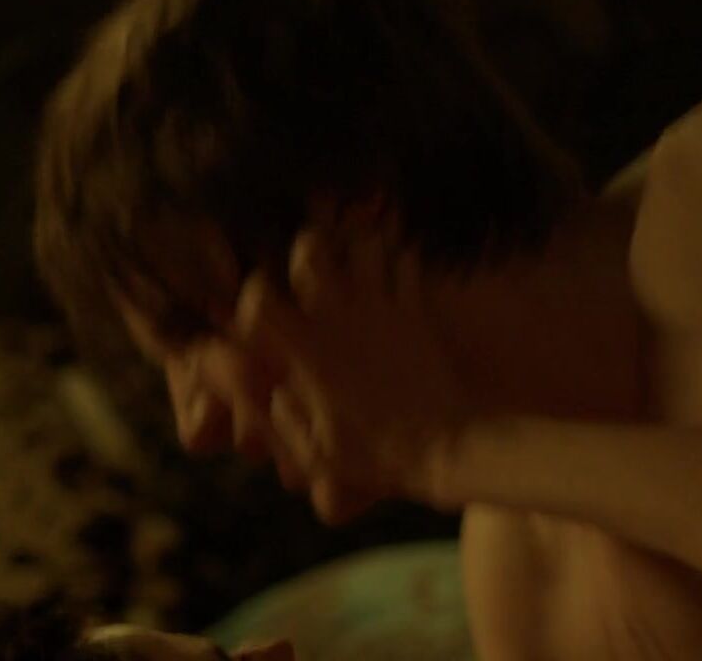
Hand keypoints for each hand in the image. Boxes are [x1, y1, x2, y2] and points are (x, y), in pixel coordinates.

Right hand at [231, 225, 466, 521]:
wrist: (447, 449)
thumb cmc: (377, 457)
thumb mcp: (315, 451)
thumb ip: (280, 416)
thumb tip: (265, 388)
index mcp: (305, 353)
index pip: (259, 298)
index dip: (254, 295)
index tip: (260, 307)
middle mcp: (337, 320)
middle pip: (309, 250)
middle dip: (306, 251)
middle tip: (311, 266)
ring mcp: (379, 309)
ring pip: (362, 246)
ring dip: (356, 251)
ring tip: (357, 266)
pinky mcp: (415, 311)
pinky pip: (405, 264)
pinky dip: (399, 263)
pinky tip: (396, 278)